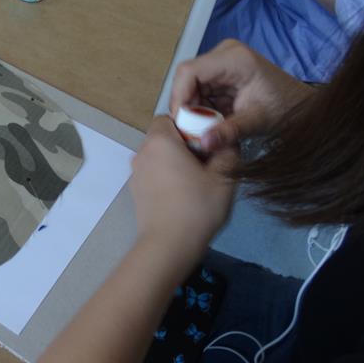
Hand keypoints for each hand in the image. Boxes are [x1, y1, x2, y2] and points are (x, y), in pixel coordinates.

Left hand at [130, 115, 236, 245]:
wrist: (168, 245)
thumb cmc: (197, 206)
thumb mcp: (224, 176)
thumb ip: (228, 152)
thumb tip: (227, 142)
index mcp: (159, 141)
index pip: (169, 117)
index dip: (189, 124)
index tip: (207, 142)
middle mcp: (141, 153)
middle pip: (163, 137)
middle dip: (184, 144)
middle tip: (207, 162)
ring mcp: (135, 174)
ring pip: (158, 157)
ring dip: (175, 162)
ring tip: (198, 182)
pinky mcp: (135, 192)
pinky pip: (153, 174)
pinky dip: (166, 177)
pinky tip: (183, 196)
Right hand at [170, 40, 312, 152]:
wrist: (301, 107)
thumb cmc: (286, 109)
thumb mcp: (257, 122)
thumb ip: (228, 132)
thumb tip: (203, 144)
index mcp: (234, 58)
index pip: (189, 71)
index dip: (179, 96)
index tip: (180, 122)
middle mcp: (224, 54)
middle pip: (187, 78)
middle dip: (186, 106)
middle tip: (190, 130)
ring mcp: (221, 62)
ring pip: (190, 86)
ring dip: (193, 109)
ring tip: (203, 129)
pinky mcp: (220, 73)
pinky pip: (199, 90)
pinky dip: (201, 108)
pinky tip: (211, 122)